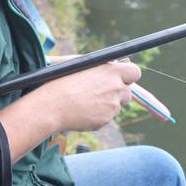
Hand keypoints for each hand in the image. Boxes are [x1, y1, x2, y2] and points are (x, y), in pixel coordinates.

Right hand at [47, 54, 170, 120]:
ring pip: (116, 107)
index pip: (134, 72)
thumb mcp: (79, 64)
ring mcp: (112, 106)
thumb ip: (98, 65)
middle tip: (100, 93)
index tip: (120, 79)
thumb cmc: (61, 81)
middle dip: (117, 94)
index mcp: (111, 71)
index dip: (127, 76)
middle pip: (128, 93)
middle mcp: (116, 88)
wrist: (51, 105)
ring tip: (84, 102)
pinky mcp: (105, 120)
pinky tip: (81, 111)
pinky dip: (97, 116)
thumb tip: (109, 64)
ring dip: (106, 105)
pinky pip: (105, 118)